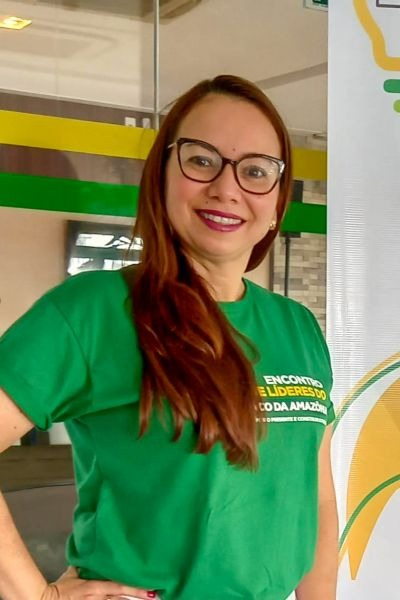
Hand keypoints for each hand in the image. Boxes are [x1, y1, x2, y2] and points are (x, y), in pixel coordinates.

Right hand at [41, 566, 158, 598]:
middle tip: (157, 596)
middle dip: (139, 597)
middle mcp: (98, 598)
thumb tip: (94, 550)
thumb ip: (87, 565)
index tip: (150, 586)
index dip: (134, 587)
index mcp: (94, 586)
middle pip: (122, 598)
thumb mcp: (74, 572)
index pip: (118, 586)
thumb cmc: (61, 587)